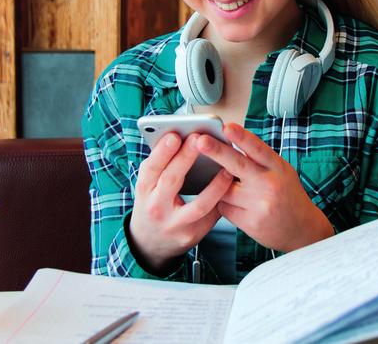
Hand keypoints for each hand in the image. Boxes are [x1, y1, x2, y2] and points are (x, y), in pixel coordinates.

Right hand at [128, 132, 233, 271]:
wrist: (151, 242)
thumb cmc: (155, 202)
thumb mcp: (149, 185)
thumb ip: (162, 165)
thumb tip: (180, 136)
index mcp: (144, 191)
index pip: (151, 169)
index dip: (162, 152)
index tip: (175, 135)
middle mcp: (156, 208)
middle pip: (171, 181)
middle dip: (186, 158)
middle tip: (200, 138)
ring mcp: (175, 225)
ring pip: (198, 205)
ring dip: (215, 186)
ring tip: (227, 169)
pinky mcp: (192, 235)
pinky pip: (211, 216)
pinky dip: (222, 200)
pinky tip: (233, 186)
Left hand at [194, 123, 334, 251]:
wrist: (302, 229)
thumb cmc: (287, 195)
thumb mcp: (282, 171)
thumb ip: (260, 159)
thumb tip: (230, 142)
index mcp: (278, 168)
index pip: (258, 149)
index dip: (242, 137)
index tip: (227, 127)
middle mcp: (269, 185)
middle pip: (238, 165)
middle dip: (217, 152)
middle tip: (201, 141)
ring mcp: (259, 205)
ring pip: (224, 189)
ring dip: (218, 185)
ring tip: (224, 183)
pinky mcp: (250, 223)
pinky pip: (224, 208)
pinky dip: (224, 203)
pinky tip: (234, 203)